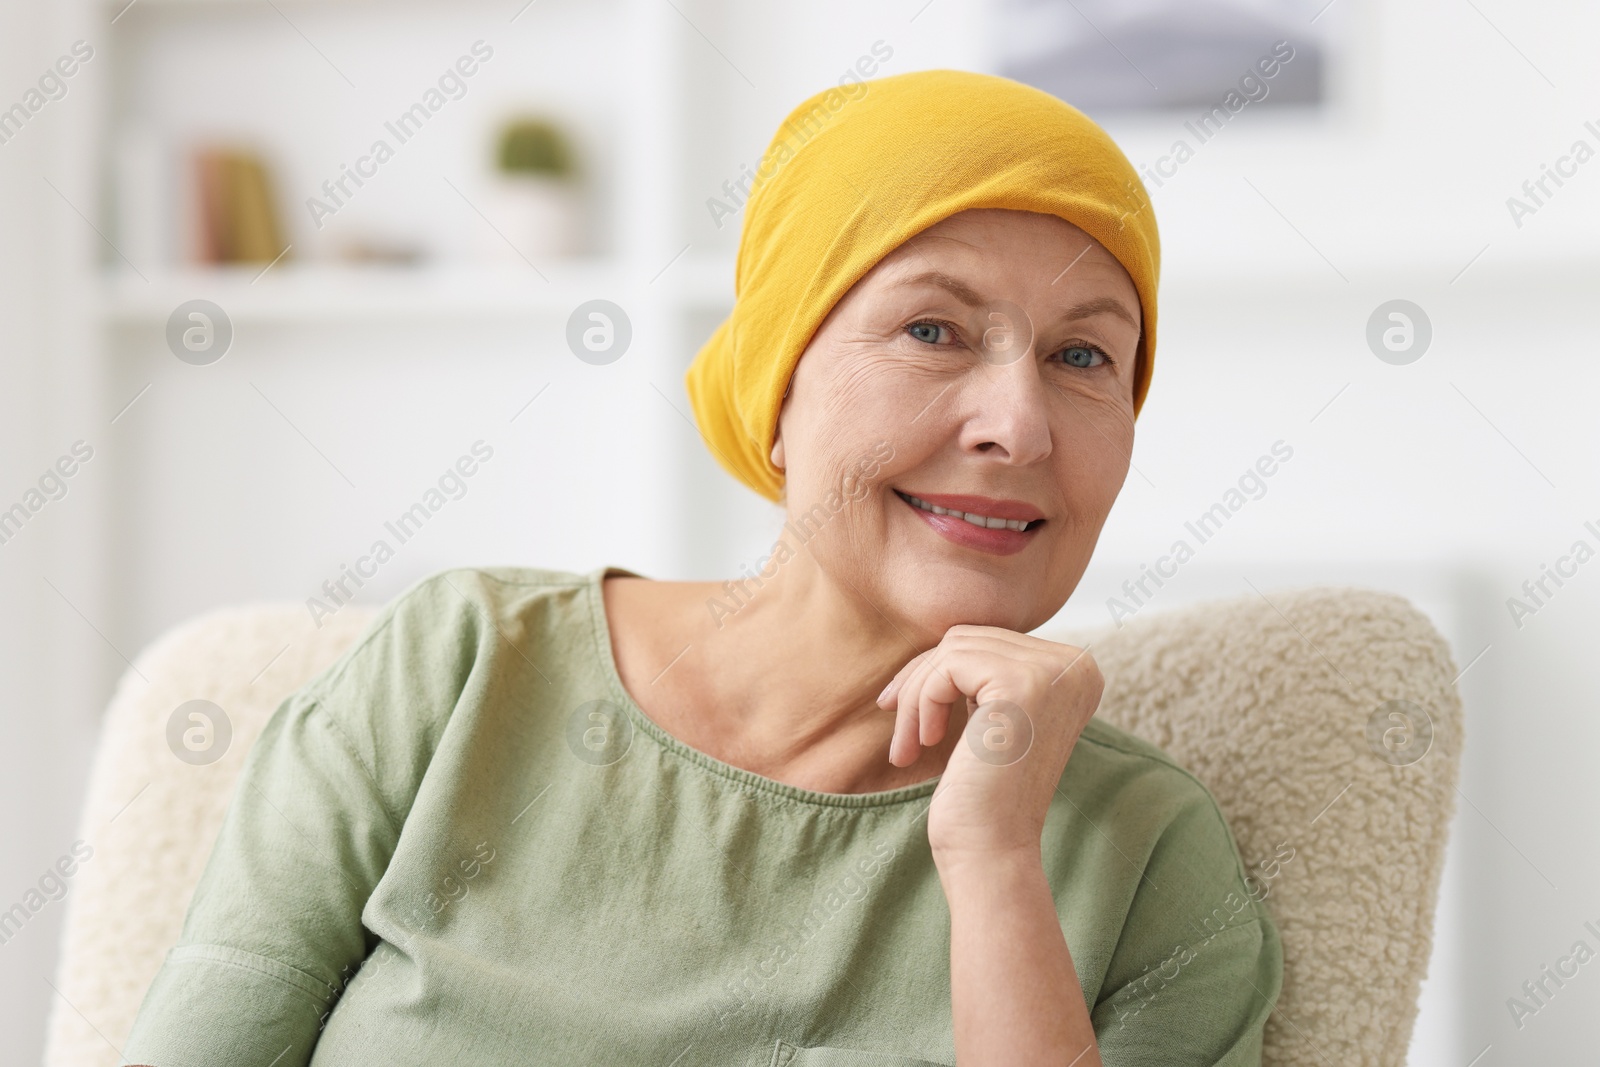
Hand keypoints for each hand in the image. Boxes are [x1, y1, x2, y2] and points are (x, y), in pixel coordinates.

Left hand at [875, 626, 1102, 864]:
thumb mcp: (993, 717)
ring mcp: (1054, 672)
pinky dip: (921, 701)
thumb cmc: (983, 792)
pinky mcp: (1024, 684)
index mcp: (1077, 672)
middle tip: (903, 732)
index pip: (991, 640)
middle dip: (923, 680)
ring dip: (916, 696)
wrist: (991, 850)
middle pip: (971, 637)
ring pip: (953, 648)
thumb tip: (947, 633)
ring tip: (909, 744)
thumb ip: (987, 671)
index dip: (940, 672)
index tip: (905, 708)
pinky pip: (947, 664)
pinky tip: (925, 742)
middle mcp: (1076, 666)